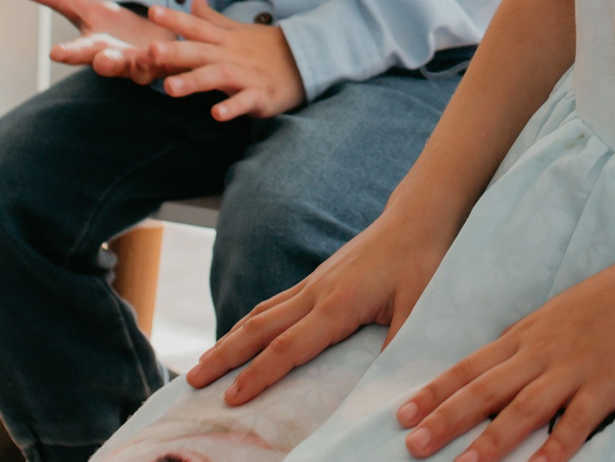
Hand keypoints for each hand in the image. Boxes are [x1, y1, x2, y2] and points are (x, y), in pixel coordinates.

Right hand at [26, 0, 171, 78]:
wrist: (149, 43)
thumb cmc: (114, 31)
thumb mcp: (86, 11)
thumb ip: (59, 0)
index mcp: (96, 49)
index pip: (78, 52)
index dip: (68, 53)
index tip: (56, 53)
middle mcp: (119, 61)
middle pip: (110, 65)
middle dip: (106, 63)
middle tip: (101, 60)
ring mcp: (145, 65)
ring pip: (142, 68)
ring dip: (144, 62)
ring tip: (148, 52)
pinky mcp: (169, 63)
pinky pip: (172, 62)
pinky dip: (172, 56)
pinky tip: (173, 47)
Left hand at [143, 0, 307, 119]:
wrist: (308, 60)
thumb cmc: (267, 47)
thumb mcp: (238, 30)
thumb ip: (212, 18)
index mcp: (225, 40)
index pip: (197, 26)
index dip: (175, 19)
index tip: (152, 11)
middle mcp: (232, 55)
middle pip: (200, 51)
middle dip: (175, 51)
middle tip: (150, 50)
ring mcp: (247, 75)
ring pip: (217, 76)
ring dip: (194, 80)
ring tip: (170, 88)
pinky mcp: (262, 95)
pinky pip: (246, 101)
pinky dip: (232, 107)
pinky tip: (216, 114)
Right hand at [190, 204, 459, 403]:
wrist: (417, 216)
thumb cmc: (422, 260)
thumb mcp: (420, 305)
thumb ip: (399, 344)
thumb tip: (383, 386)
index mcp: (338, 304)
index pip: (288, 347)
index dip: (258, 375)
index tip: (232, 399)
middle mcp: (316, 293)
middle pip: (258, 328)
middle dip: (224, 357)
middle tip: (192, 382)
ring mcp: (313, 284)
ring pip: (260, 314)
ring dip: (229, 340)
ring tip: (202, 364)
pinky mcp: (316, 280)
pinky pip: (273, 304)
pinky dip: (249, 322)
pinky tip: (240, 334)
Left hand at [394, 263, 614, 461]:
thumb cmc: (605, 301)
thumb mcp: (551, 316)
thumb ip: (522, 344)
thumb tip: (492, 369)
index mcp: (524, 336)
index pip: (469, 367)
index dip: (435, 392)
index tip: (403, 413)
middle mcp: (539, 353)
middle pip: (485, 390)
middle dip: (446, 419)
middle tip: (414, 444)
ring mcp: (572, 369)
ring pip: (523, 408)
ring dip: (491, 440)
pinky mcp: (605, 386)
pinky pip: (576, 422)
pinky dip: (556, 448)